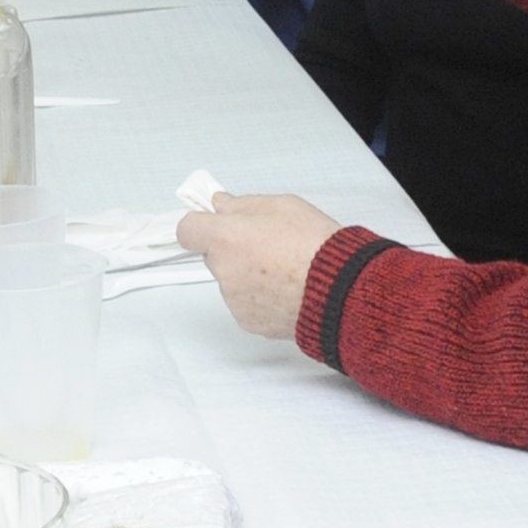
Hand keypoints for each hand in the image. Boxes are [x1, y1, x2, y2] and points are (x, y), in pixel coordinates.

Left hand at [176, 191, 342, 340]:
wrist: (339, 290)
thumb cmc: (315, 245)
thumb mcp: (282, 205)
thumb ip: (244, 205)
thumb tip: (222, 205)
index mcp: (225, 238)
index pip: (187, 230)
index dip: (200, 224)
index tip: (214, 222)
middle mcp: (224, 271)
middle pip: (213, 256)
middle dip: (232, 248)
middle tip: (265, 242)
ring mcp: (235, 300)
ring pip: (231, 280)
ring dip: (247, 273)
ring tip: (284, 268)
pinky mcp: (249, 322)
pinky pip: (246, 302)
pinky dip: (260, 296)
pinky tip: (286, 288)